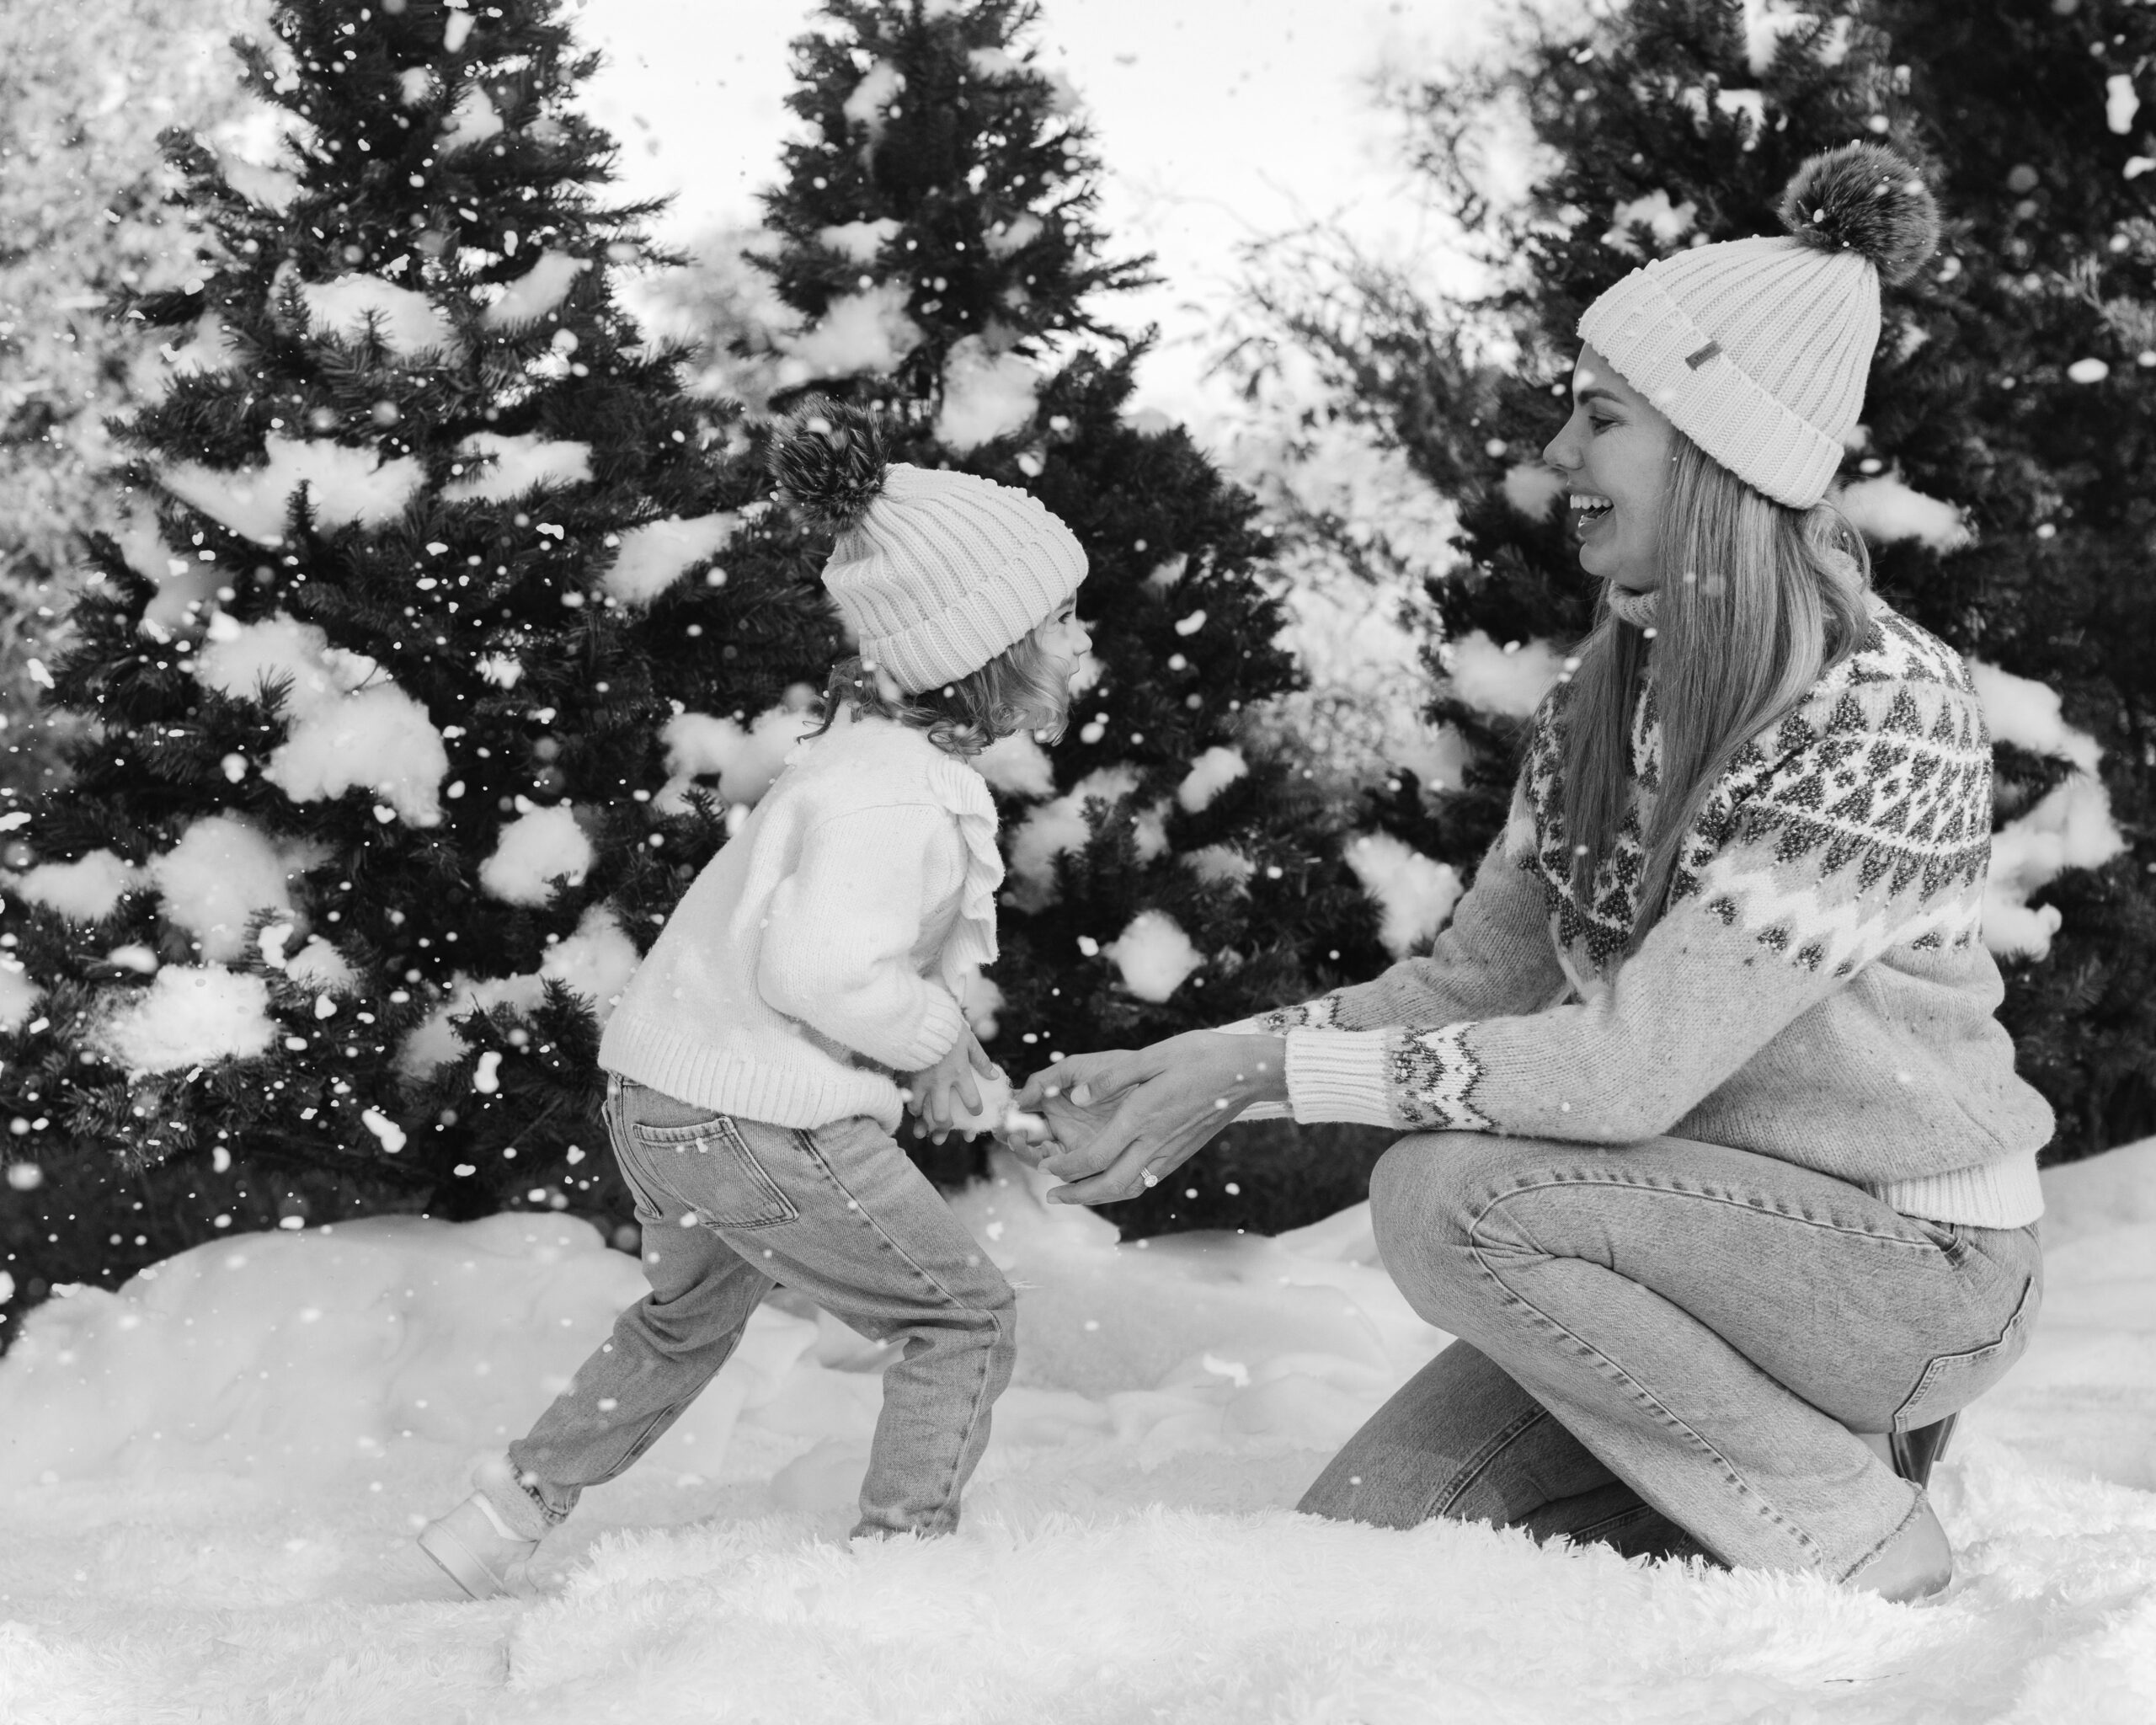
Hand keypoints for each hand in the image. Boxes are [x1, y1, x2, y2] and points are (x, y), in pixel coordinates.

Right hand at [904, 1030, 996, 1142]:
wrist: (920, 1017)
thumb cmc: (947, 1027)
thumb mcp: (969, 1041)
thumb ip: (981, 1060)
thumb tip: (994, 1076)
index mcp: (959, 1073)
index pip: (972, 1100)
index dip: (976, 1110)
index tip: (976, 1111)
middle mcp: (940, 1082)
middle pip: (942, 1116)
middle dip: (944, 1126)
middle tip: (947, 1125)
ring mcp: (921, 1081)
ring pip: (920, 1111)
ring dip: (923, 1118)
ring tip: (926, 1119)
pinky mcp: (906, 1076)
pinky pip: (907, 1099)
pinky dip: (910, 1105)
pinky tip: (913, 1106)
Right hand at [1000, 1055, 1130, 1167]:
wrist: (1154, 1082)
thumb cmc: (1116, 1069)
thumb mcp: (1076, 1068)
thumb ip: (1045, 1079)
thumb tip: (1018, 1099)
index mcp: (1053, 1101)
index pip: (1022, 1113)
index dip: (1007, 1115)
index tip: (1000, 1113)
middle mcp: (1060, 1125)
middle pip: (1026, 1138)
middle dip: (1011, 1136)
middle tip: (1007, 1130)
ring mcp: (1074, 1143)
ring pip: (1040, 1156)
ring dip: (1025, 1152)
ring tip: (1019, 1140)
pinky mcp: (1091, 1159)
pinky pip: (1065, 1169)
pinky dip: (1049, 1166)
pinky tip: (1042, 1155)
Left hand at [1012, 1032, 1286, 1204]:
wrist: (1247, 1072)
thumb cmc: (1199, 1056)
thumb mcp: (1152, 1056)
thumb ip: (1111, 1078)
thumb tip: (1077, 1095)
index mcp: (1142, 1117)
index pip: (1095, 1157)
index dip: (1066, 1167)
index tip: (1046, 1166)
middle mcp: (1155, 1142)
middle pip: (1109, 1185)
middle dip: (1077, 1195)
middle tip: (1051, 1197)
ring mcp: (1171, 1152)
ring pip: (1129, 1188)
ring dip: (1099, 1196)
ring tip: (1075, 1195)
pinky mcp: (1182, 1153)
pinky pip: (1147, 1181)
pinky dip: (1123, 1188)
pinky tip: (1111, 1180)